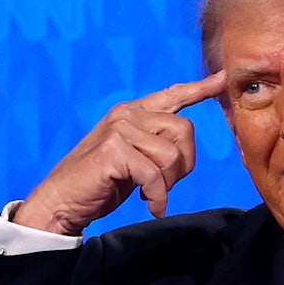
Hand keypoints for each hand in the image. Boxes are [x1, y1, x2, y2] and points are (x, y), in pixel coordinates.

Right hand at [13, 71, 226, 234]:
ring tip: (150, 194)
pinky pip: (154, 175)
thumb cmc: (100, 183)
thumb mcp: (134, 159)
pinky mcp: (113, 150)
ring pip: (172, 155)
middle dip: (183, 165)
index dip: (199, 88)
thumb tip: (185, 147)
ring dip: (167, 184)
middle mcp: (126, 114)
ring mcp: (118, 129)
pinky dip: (157, 197)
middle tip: (162, 185)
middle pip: (184, 130)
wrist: (61, 202)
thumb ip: (155, 146)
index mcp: (132, 113)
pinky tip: (151, 206)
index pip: (172, 95)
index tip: (222, 78)